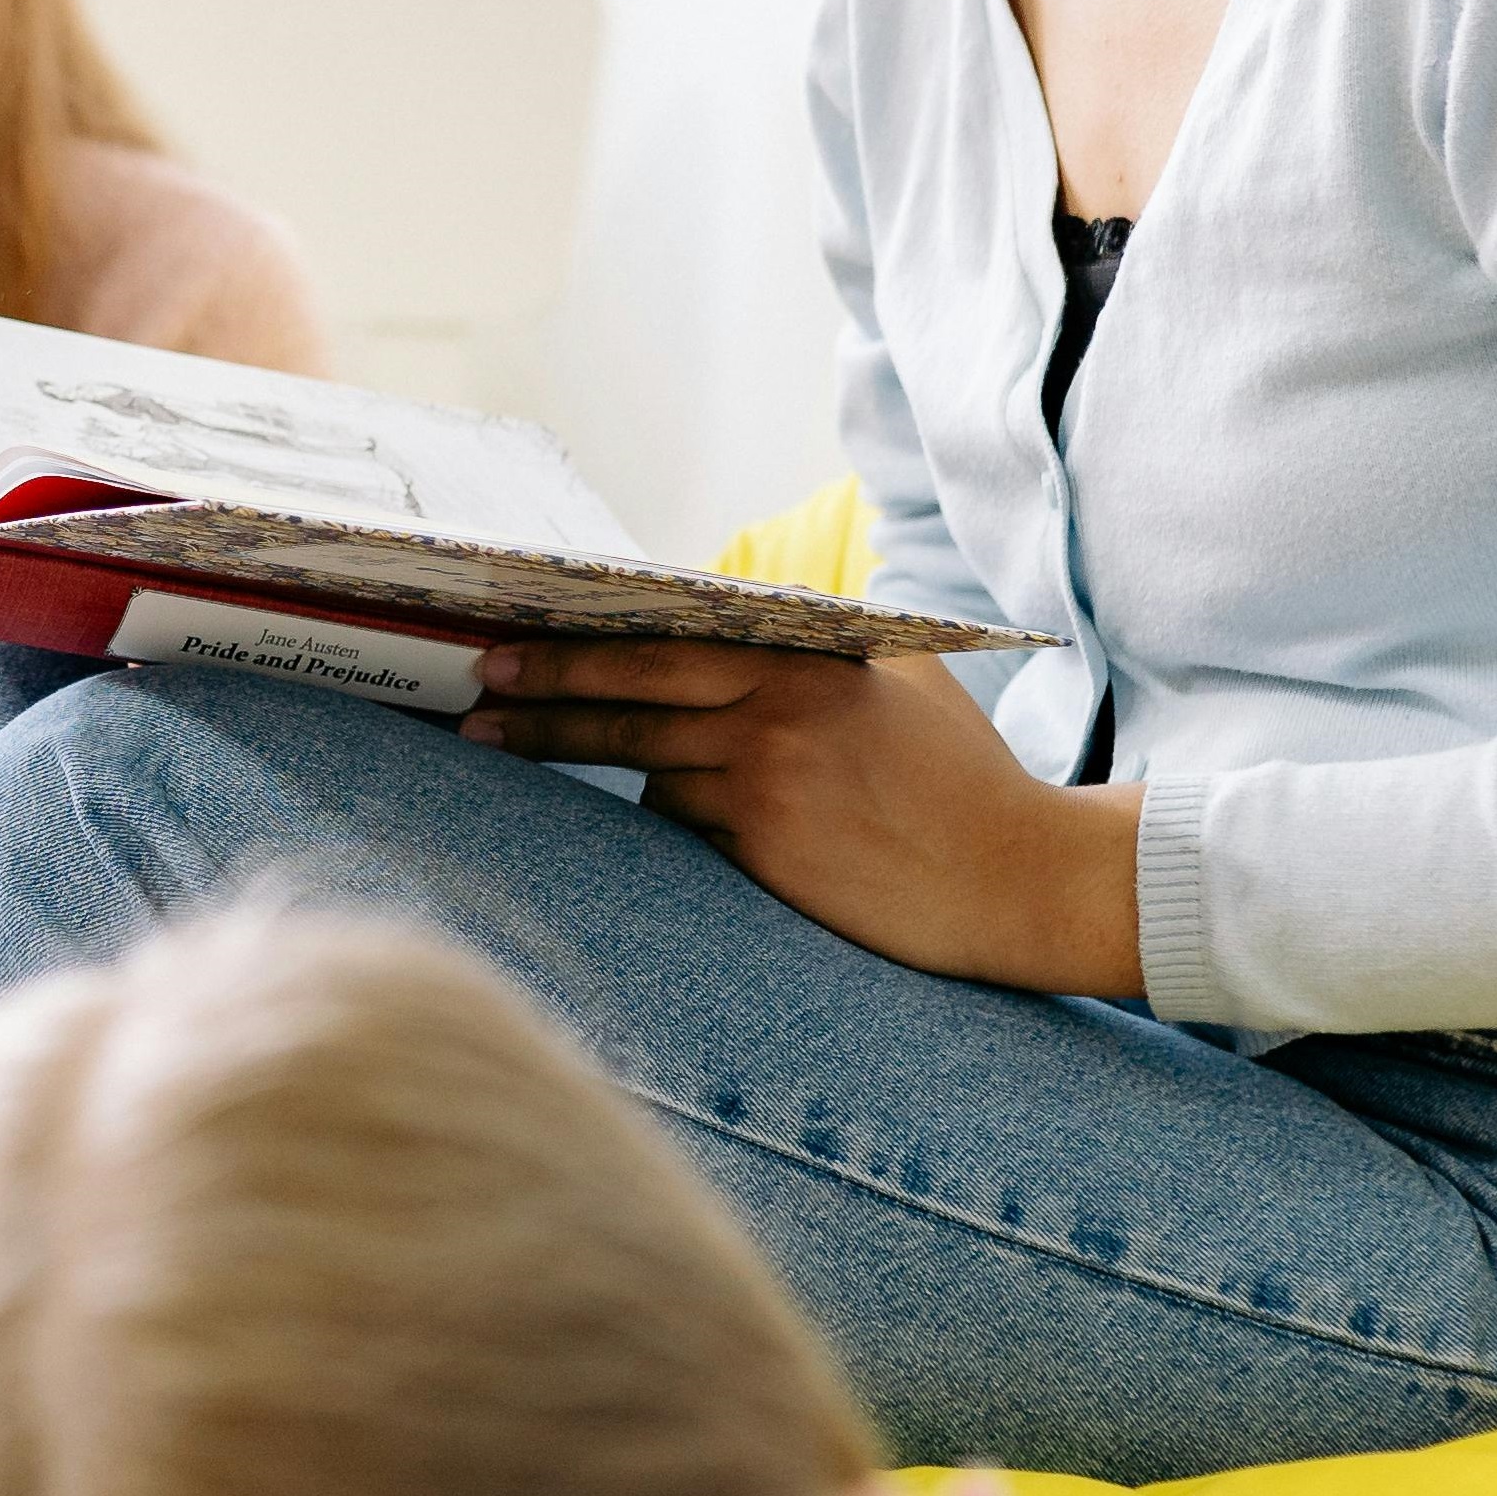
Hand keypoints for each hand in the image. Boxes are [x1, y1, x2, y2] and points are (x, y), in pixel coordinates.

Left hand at [461, 642, 1147, 997]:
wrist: (1020, 879)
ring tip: (511, 750)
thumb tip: (751, 616)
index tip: (513, 644)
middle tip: (476, 698)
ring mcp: (766, 788)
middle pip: (629, 701)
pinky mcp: (766, 855)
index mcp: (806, 663)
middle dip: (540, 700)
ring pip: (649, 771)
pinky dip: (679, 822)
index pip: (664, 644)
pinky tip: (690, 823)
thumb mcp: (905, 681)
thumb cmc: (968, 780)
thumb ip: (828, 649)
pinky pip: (688, 831)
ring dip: (600, 762)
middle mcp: (776, 717)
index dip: (581, 646)